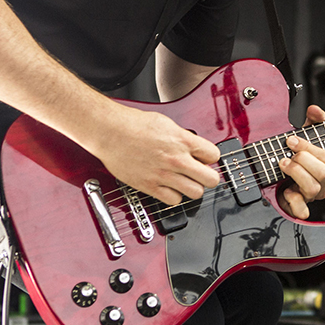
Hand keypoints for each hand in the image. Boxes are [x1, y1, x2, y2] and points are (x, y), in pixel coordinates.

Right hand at [93, 106, 220, 206]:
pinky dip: (174, 196)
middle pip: (211, 179)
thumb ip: (183, 138)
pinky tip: (169, 188)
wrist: (110, 132)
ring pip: (195, 193)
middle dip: (208, 176)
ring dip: (192, 188)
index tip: (204, 159)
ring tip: (185, 181)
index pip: (214, 155)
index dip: (210, 157)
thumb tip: (194, 147)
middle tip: (200, 174)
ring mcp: (164, 175)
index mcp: (183, 141)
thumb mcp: (167, 123)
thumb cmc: (134, 124)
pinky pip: (173, 200)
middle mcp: (176, 159)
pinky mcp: (150, 186)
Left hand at [279, 105, 324, 219]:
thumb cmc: (292, 158)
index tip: (291, 139)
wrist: (272, 183)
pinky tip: (286, 191)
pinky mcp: (298, 208)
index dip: (309, 147)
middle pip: (323, 172)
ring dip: (296, 173)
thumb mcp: (302, 137)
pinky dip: (294, 201)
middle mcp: (322, 184)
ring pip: (313, 188)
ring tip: (283, 164)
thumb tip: (315, 110)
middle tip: (287, 152)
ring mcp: (311, 197)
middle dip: (303, 159)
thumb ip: (311, 121)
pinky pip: (302, 210)